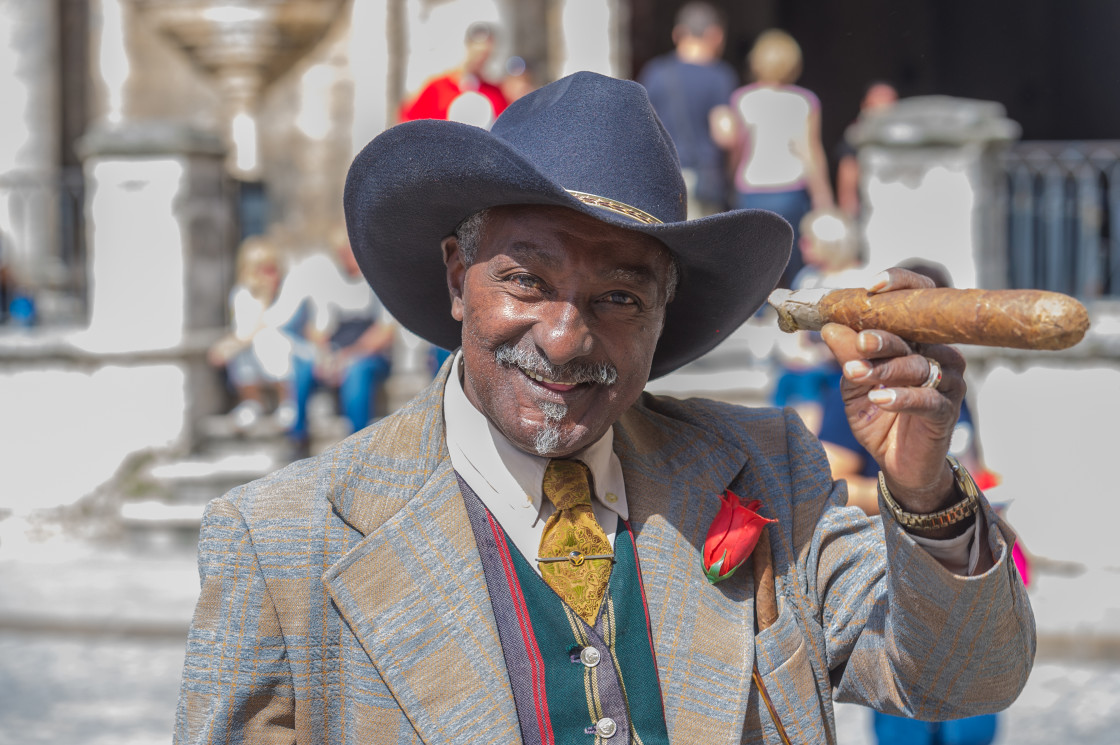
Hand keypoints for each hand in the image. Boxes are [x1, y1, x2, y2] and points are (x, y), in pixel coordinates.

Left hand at [820, 268, 964, 516]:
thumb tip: (830, 326)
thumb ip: (847, 357)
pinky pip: (927, 398)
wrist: (897, 463)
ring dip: (885, 369)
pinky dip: (901, 397)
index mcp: (914, 340)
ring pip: (917, 365)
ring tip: (858, 374)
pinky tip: (880, 399)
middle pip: (913, 335)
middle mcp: (935, 353)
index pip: (916, 301)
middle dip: (882, 337)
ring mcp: (946, 381)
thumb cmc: (878, 417)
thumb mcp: (854, 385)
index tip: (871, 286)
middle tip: (860, 342)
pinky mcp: (947, 410)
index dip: (900, 286)